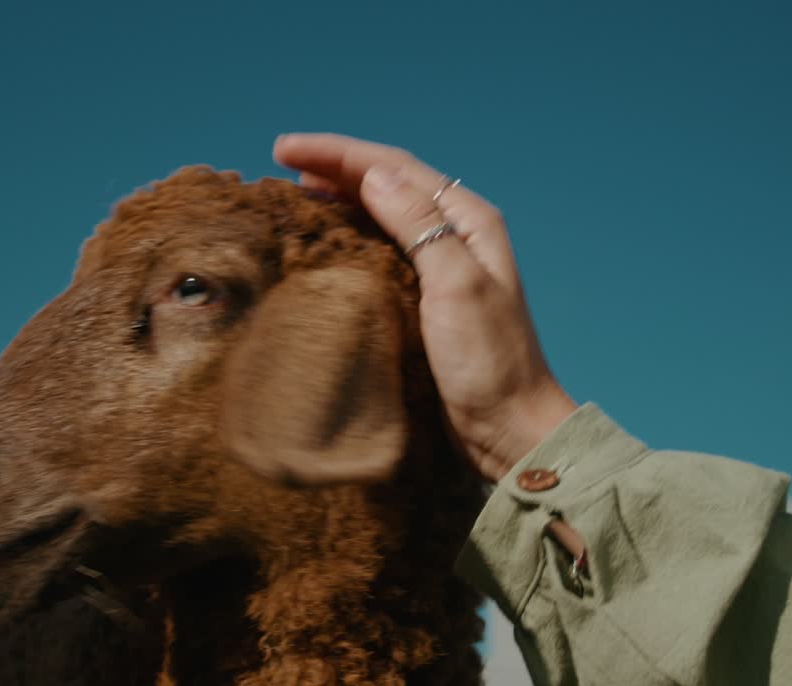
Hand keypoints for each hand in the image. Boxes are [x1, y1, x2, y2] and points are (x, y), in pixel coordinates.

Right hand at [273, 133, 577, 480]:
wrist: (510, 429)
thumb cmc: (490, 363)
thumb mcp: (457, 288)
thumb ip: (420, 228)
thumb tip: (374, 176)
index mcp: (468, 221)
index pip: (394, 167)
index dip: (337, 153)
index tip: (284, 150)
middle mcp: (457, 234)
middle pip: (387, 182)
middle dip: (335, 167)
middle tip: (281, 164)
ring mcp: (442, 266)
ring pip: (382, 212)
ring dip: (340, 197)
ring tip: (296, 192)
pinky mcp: (427, 298)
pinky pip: (381, 248)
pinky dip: (349, 234)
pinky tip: (326, 241)